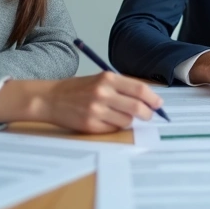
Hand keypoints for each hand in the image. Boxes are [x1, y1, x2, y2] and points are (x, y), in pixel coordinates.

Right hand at [44, 73, 163, 131]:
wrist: (50, 99)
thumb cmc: (78, 89)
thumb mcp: (100, 80)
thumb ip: (122, 87)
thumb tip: (147, 99)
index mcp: (107, 79)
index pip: (139, 89)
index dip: (153, 98)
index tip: (159, 104)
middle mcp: (102, 93)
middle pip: (137, 107)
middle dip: (147, 114)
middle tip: (148, 115)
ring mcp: (96, 110)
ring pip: (127, 121)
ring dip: (128, 120)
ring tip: (118, 115)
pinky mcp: (90, 125)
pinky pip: (113, 129)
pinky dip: (115, 127)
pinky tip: (106, 120)